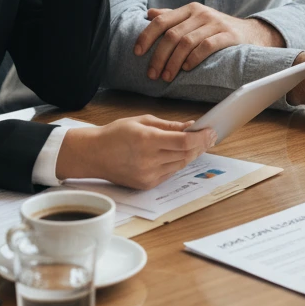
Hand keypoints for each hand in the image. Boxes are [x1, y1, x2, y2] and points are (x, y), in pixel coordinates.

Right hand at [55, 115, 218, 189]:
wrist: (93, 155)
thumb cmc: (116, 134)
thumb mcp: (142, 121)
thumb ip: (169, 125)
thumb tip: (191, 127)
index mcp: (147, 140)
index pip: (184, 142)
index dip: (201, 138)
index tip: (211, 131)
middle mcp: (148, 160)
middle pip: (186, 155)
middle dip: (201, 145)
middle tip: (210, 136)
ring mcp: (148, 175)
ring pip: (180, 164)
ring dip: (191, 154)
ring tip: (198, 143)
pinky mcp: (146, 184)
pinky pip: (170, 173)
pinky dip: (177, 162)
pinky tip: (180, 154)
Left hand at [135, 4, 283, 81]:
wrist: (252, 33)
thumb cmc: (218, 29)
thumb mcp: (195, 19)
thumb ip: (173, 17)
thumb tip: (149, 14)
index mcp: (190, 9)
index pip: (161, 21)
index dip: (147, 36)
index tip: (137, 53)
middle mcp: (201, 13)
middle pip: (172, 35)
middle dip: (159, 56)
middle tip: (152, 75)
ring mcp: (215, 23)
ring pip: (186, 42)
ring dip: (173, 62)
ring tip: (167, 76)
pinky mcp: (228, 35)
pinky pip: (206, 46)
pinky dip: (194, 58)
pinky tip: (187, 68)